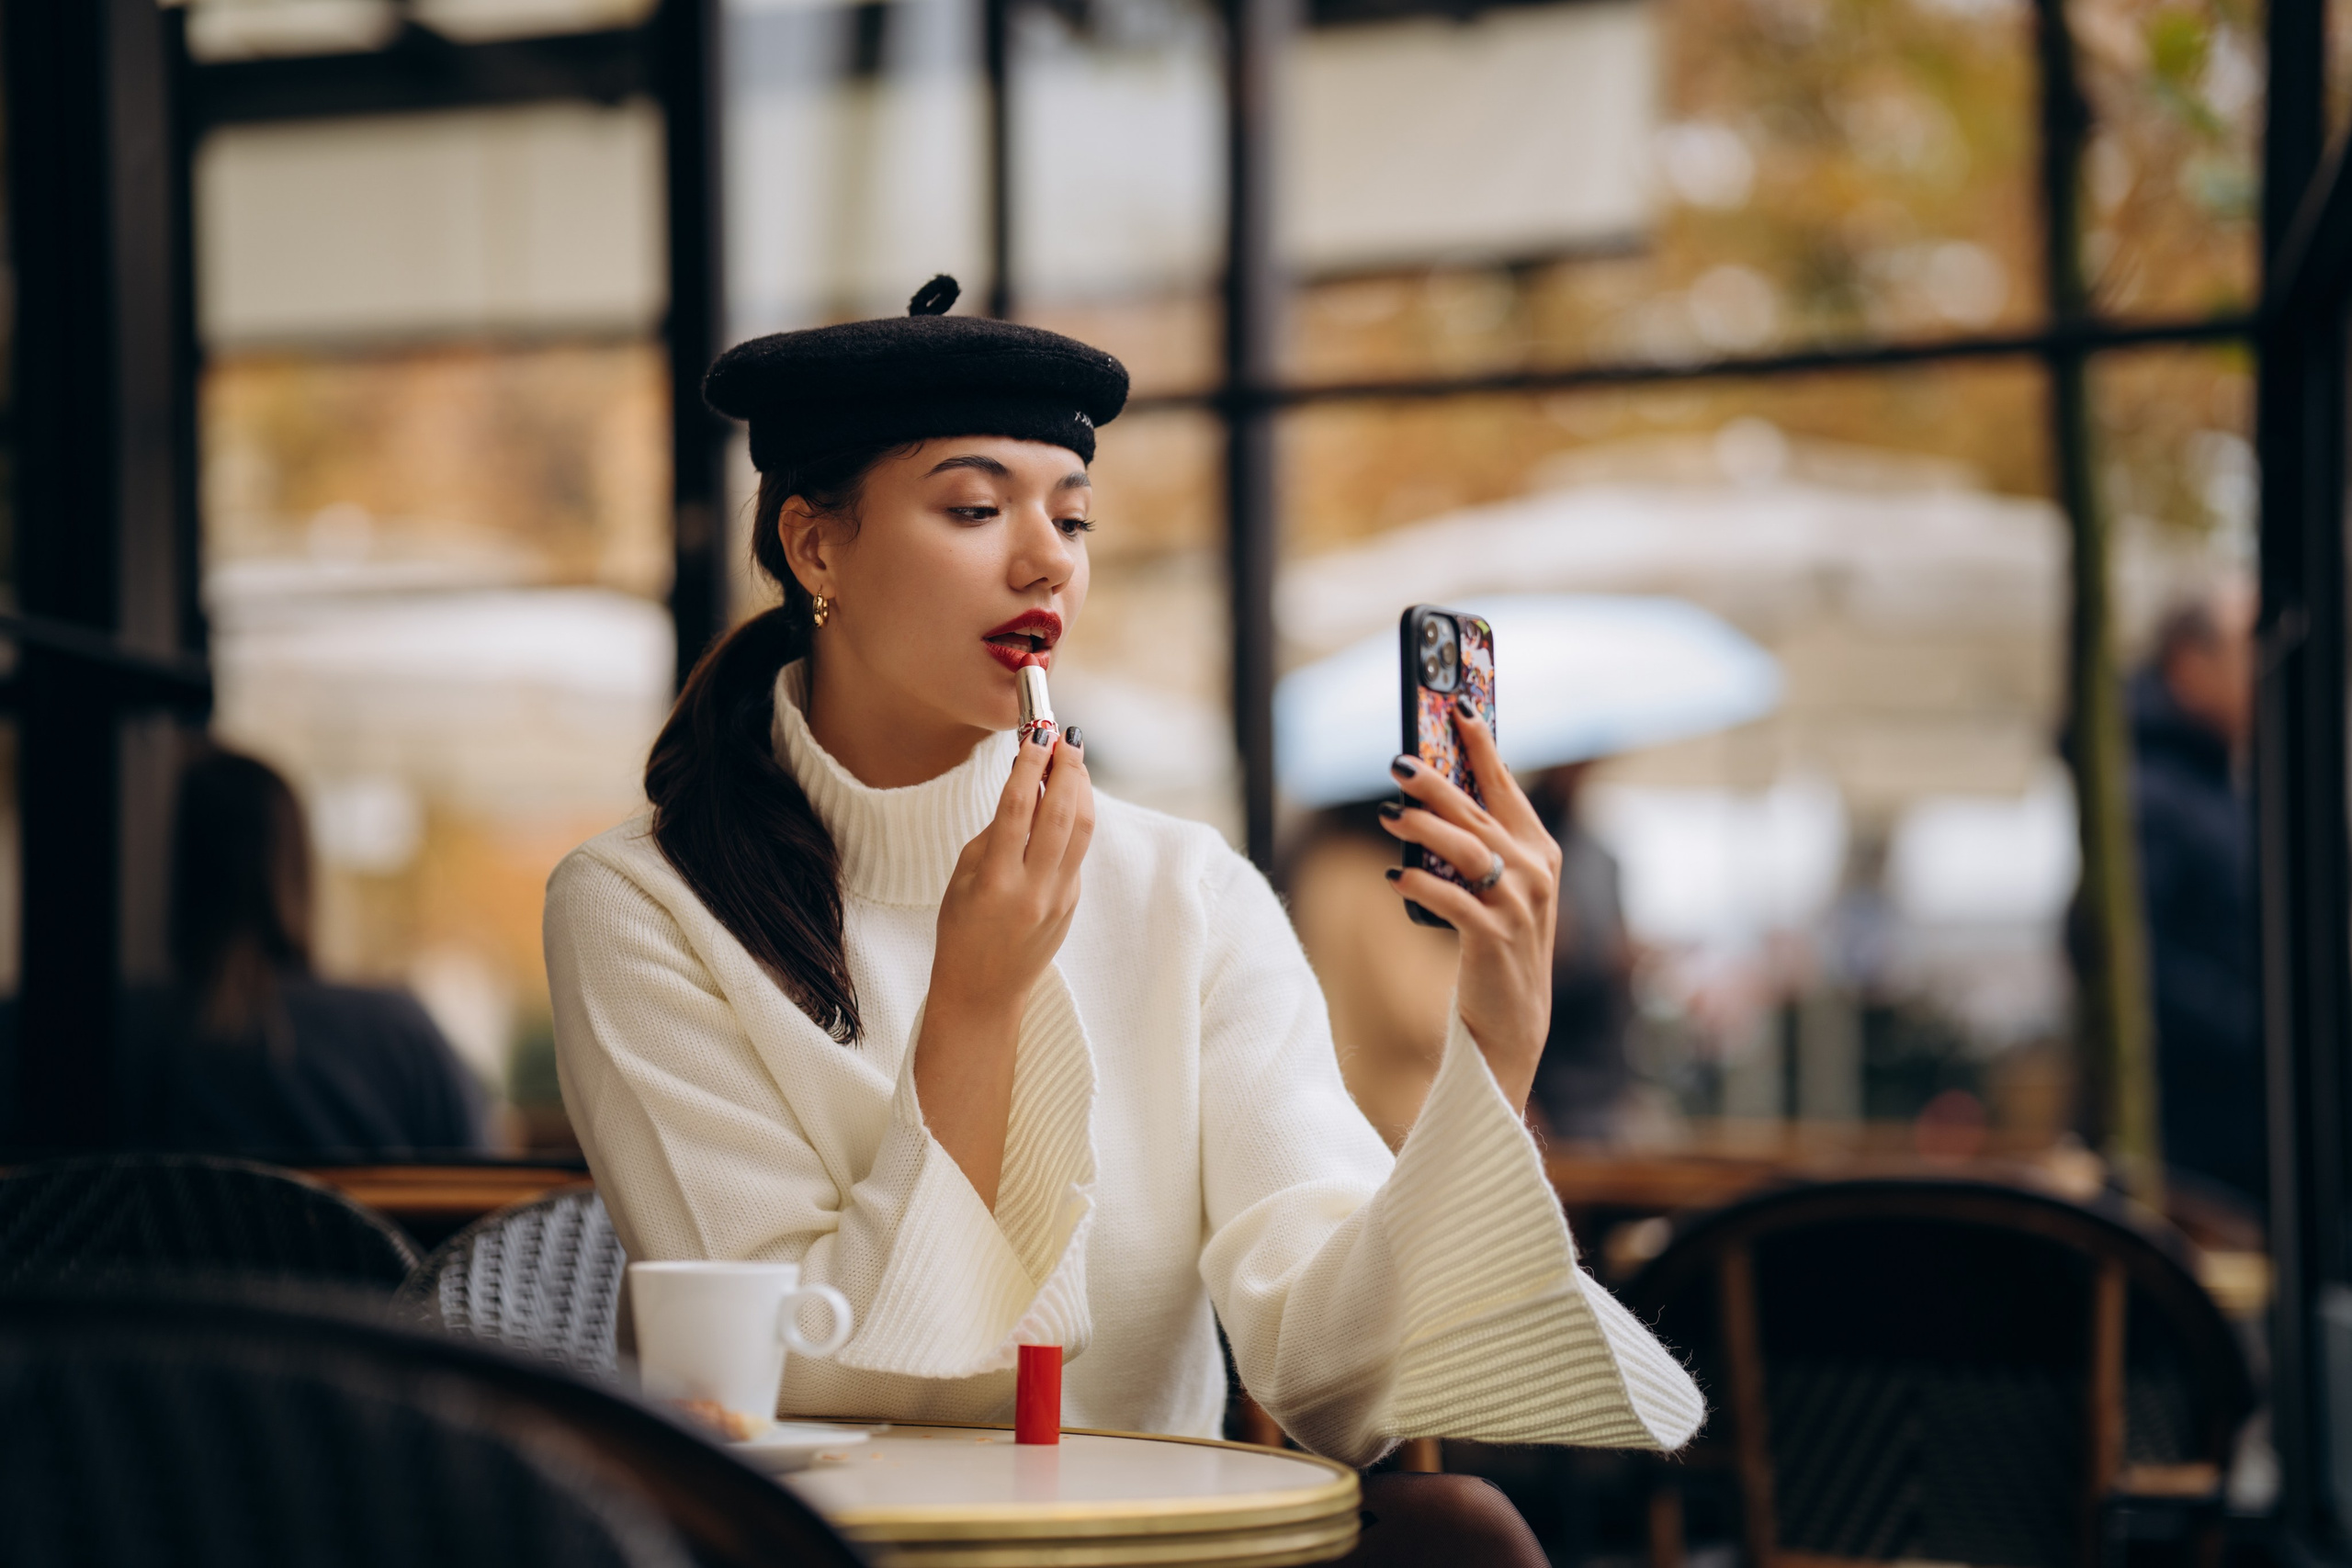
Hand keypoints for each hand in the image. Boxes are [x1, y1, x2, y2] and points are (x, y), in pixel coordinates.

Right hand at [915, 729, 1093, 1207]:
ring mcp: (1059, 898)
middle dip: (1067, 770)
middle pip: (1061, 814)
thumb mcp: (963, 880)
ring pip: (1082, 830)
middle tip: (1065, 738)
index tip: (1038, 735)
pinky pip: (1078, 852)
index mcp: (996, 881)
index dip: (1029, 766)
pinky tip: (1068, 800)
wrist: (983, 993)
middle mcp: (1033, 888)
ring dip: (1081, 789)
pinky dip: (1076, 819)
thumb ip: (993, 836)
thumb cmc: (960, 933)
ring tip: (1073, 761)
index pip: (1017, 809)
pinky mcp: (1072, 904)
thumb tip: (1024, 792)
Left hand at [1378, 706, 1560, 1113]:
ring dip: (1424, 828)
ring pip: (1466, 851)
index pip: (1507, 788)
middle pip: (1479, 814)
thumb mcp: (1497, 889)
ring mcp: (1519, 907)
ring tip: (1387, 813)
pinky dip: (1421, 885)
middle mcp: (1536, 873)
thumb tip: (1426, 801)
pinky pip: (1452, 901)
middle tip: (1399, 761)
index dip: (1483, 746)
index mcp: (1540, 852)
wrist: (1513, 1021)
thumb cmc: (1497, 944)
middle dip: (1438, 782)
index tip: (1459, 708)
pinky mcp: (1495, 939)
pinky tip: (1395, 877)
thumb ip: (1476, 846)